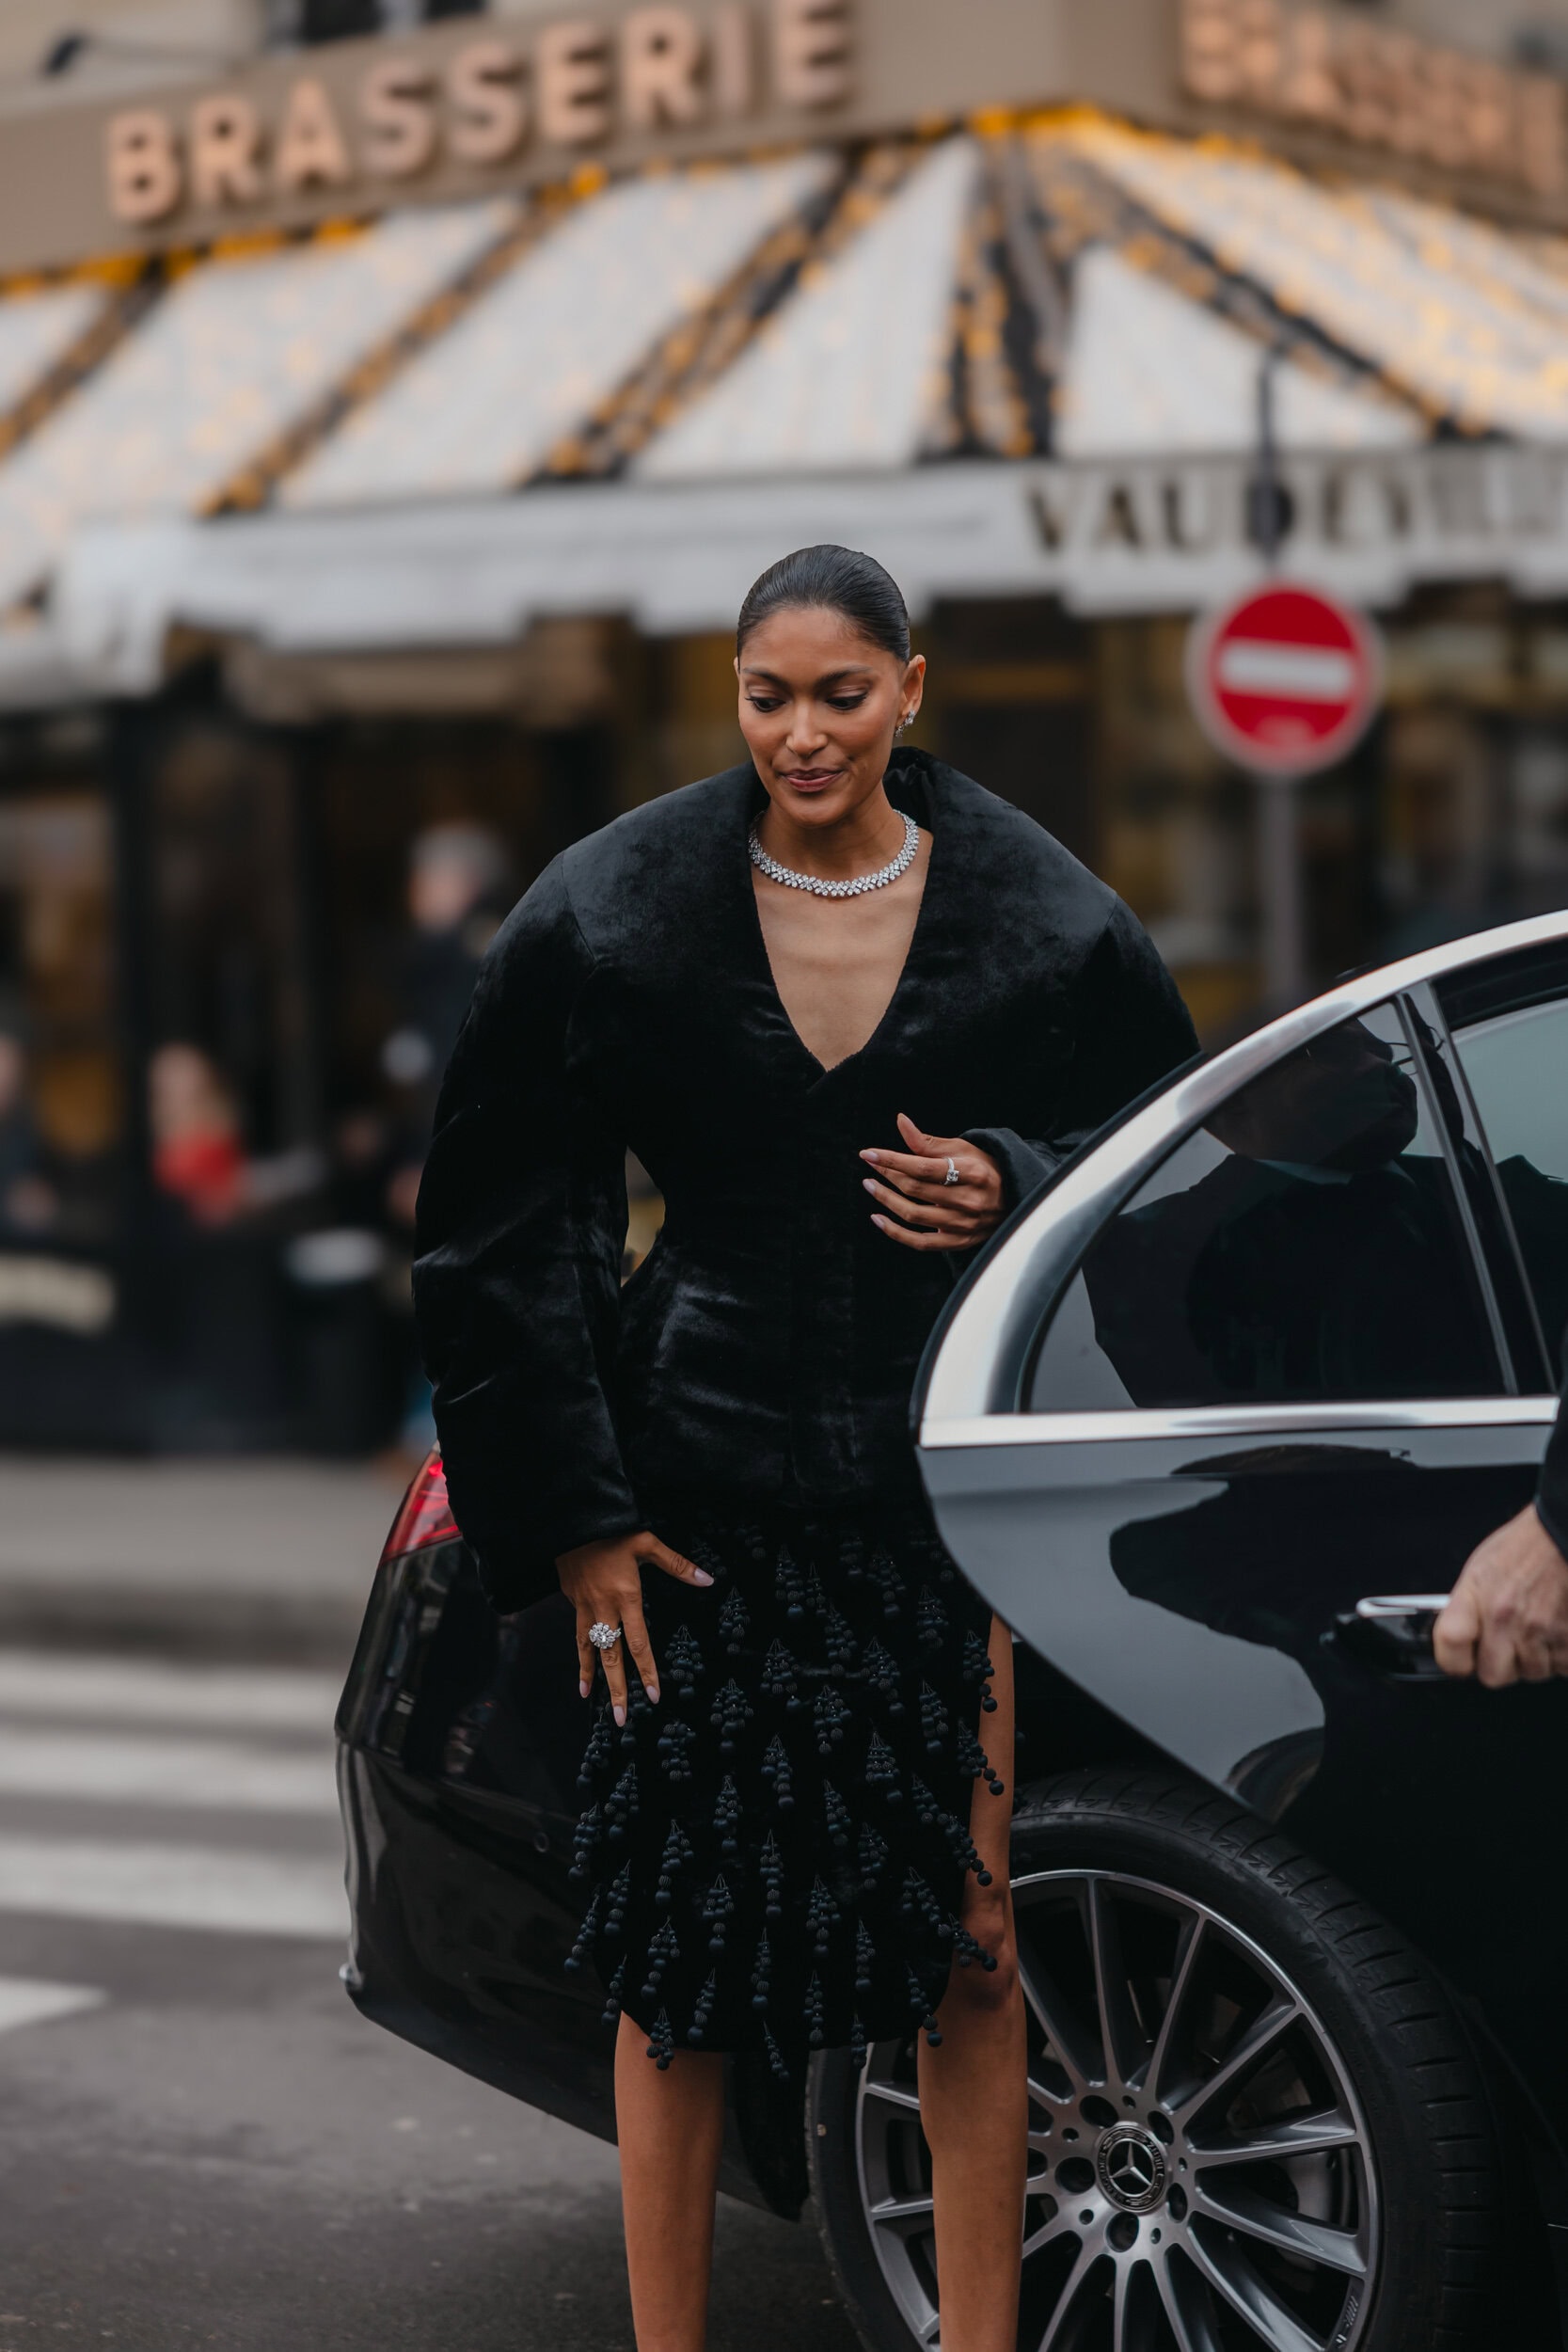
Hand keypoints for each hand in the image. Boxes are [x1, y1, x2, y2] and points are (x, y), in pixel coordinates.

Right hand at [557, 1529, 712, 1721]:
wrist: (572, 1522)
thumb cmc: (613, 1531)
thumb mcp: (648, 1543)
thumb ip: (678, 1565)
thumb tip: (708, 1580)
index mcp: (626, 1597)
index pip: (639, 1643)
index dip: (647, 1670)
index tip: (654, 1695)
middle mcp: (605, 1609)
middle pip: (613, 1657)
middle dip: (618, 1689)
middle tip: (622, 1719)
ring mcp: (586, 1608)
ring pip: (591, 1651)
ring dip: (594, 1679)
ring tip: (595, 1703)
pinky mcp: (573, 1602)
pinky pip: (578, 1636)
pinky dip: (580, 1658)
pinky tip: (581, 1677)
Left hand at [860, 1113, 1005, 1253]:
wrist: (1013, 1199)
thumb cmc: (984, 1168)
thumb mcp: (962, 1149)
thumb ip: (927, 1141)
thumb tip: (900, 1121)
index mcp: (972, 1172)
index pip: (923, 1167)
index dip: (892, 1160)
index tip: (868, 1153)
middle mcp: (969, 1200)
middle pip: (916, 1189)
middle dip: (887, 1175)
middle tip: (871, 1165)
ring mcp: (963, 1224)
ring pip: (913, 1215)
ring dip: (886, 1200)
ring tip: (870, 1185)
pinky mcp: (957, 1241)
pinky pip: (920, 1242)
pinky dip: (895, 1233)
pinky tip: (878, 1218)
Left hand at [1433, 1504, 1567, 1684]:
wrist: (1564, 1535)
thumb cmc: (1525, 1547)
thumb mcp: (1481, 1569)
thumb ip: (1468, 1607)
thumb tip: (1461, 1639)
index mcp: (1478, 1596)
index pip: (1450, 1645)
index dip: (1454, 1660)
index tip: (1461, 1660)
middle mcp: (1507, 1617)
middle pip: (1493, 1676)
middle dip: (1500, 1666)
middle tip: (1506, 1645)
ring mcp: (1541, 1631)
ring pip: (1532, 1674)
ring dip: (1534, 1659)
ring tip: (1536, 1629)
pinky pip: (1562, 1668)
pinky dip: (1560, 1656)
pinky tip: (1556, 1630)